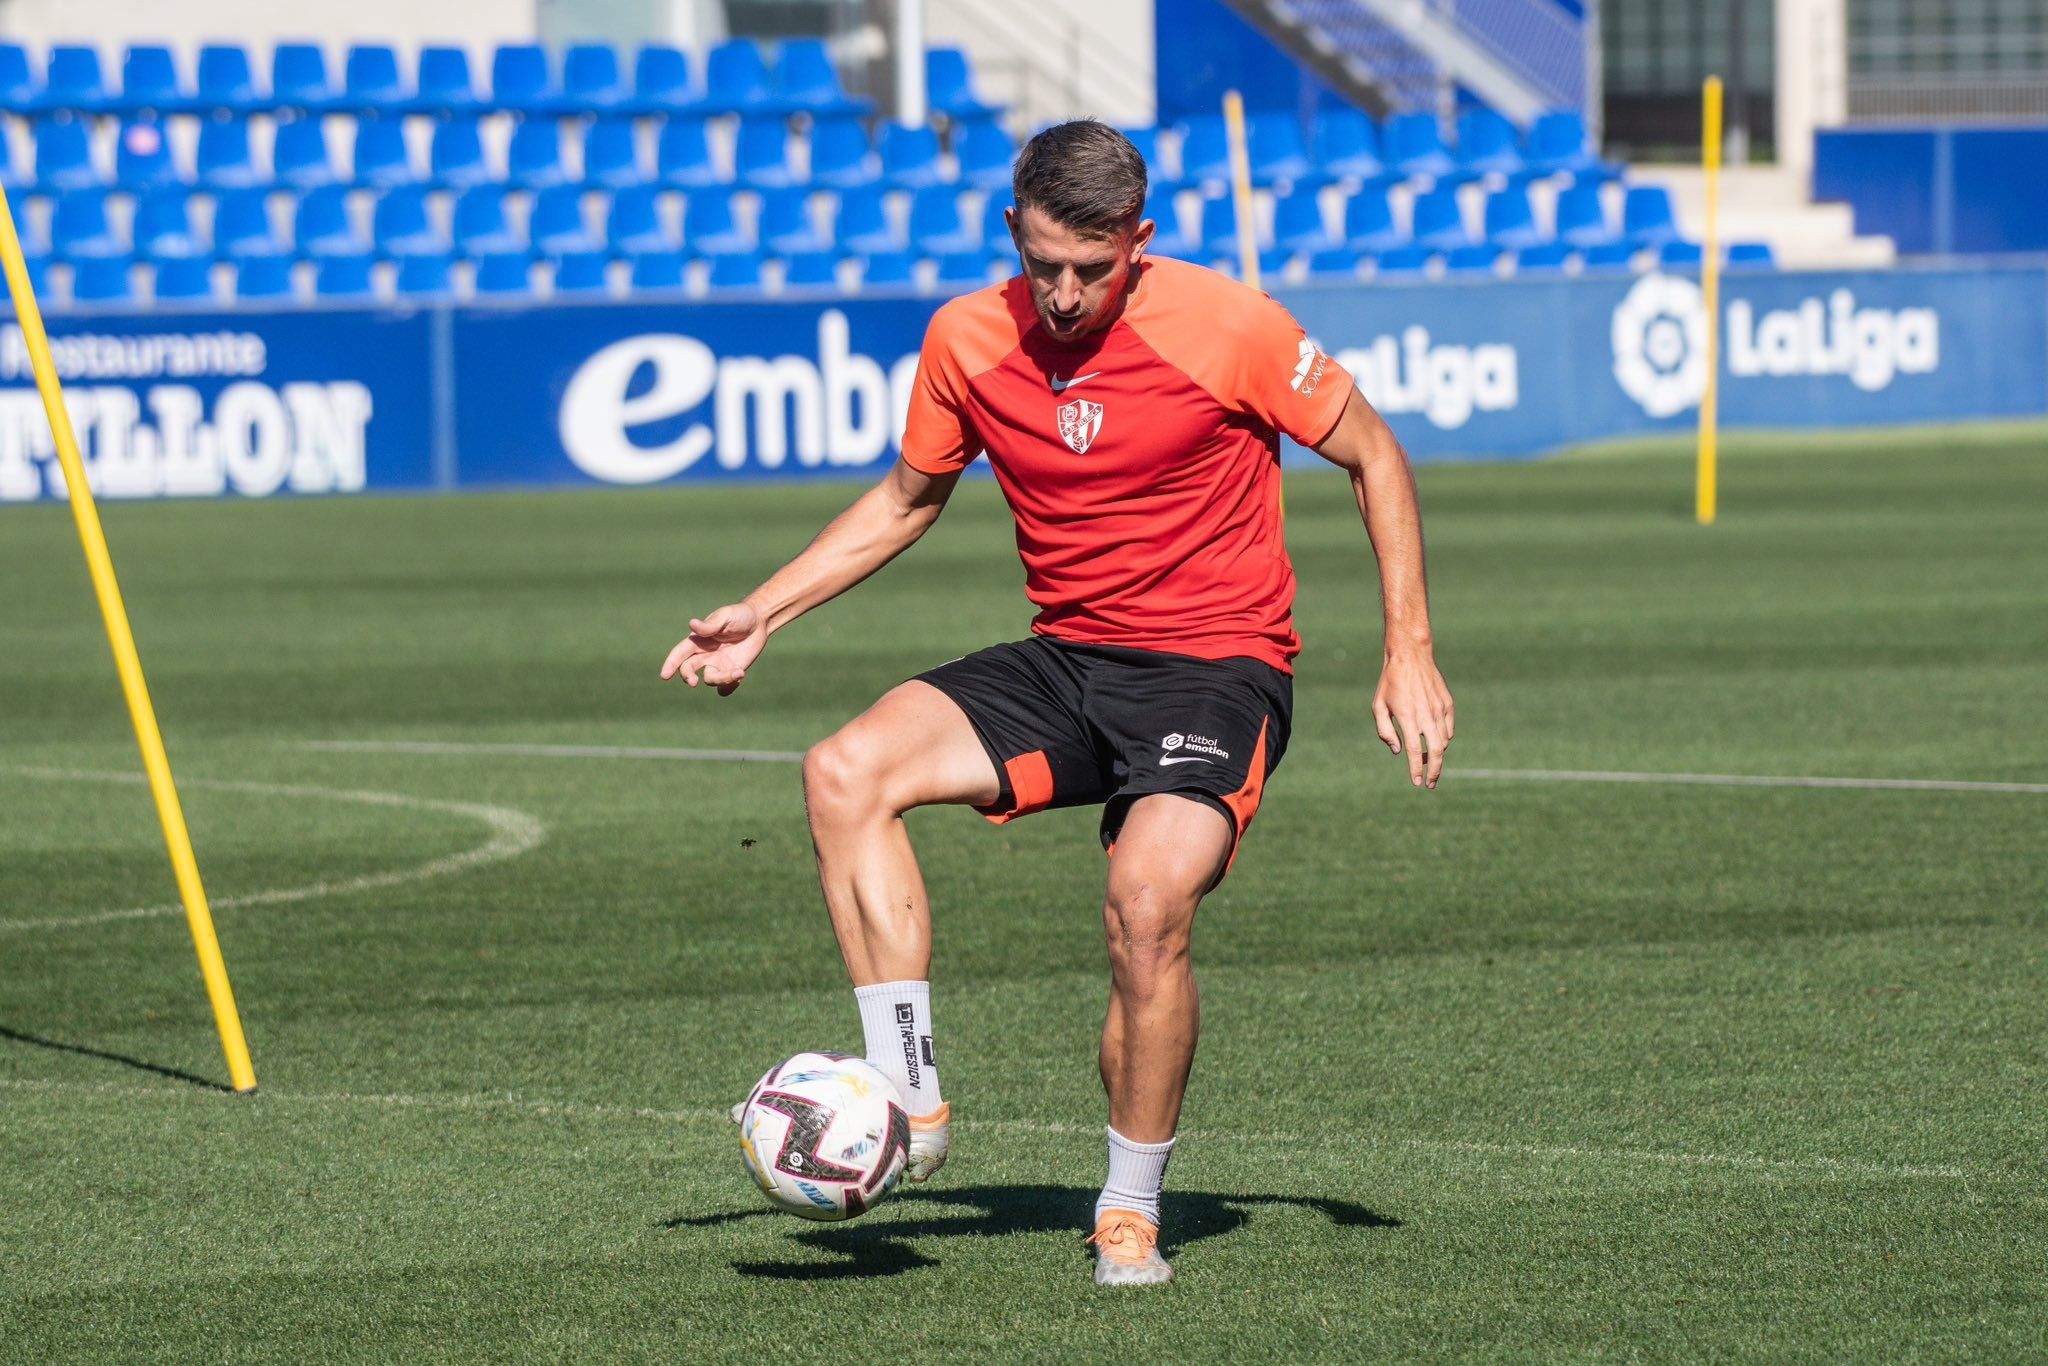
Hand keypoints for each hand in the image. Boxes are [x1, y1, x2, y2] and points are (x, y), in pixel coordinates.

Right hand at [660, 602, 767, 695]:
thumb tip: (692, 624)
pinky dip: (728, 688)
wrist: (759, 622)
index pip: (679, 654)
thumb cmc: (738, 615)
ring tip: (739, 672)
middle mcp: (705, 655)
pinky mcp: (731, 671)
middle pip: (688, 669)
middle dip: (688, 677)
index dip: (670, 664)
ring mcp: (718, 664)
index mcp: (698, 641)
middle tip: (694, 682)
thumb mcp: (724, 617)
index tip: (664, 676)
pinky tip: (739, 676)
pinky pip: (725, 687)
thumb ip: (709, 625)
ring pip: (710, 679)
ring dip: (722, 679)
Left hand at [1372, 649, 1454, 788]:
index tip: (1417, 782)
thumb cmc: (1390, 682)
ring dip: (1437, 756)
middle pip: (1436, 752)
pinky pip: (1449, 729)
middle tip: (1430, 783)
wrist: (1411, 656)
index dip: (1416, 769)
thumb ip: (1385, 731)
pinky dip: (1443, 739)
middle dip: (1434, 771)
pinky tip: (1435, 741)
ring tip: (1427, 761)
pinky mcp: (1448, 704)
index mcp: (1407, 716)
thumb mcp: (1378, 706)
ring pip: (1443, 741)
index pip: (1413, 751)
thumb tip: (1398, 752)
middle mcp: (1426, 714)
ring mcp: (1439, 709)